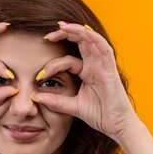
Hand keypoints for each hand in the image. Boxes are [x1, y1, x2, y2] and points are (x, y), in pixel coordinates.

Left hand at [32, 22, 138, 143]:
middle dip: (64, 35)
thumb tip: (35, 97)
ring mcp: (103, 65)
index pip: (68, 59)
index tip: (39, 75)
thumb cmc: (100, 115)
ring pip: (91, 39)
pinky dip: (92, 37)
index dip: (53, 64)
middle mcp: (95, 65)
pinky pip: (103, 47)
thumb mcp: (72, 106)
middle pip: (80, 42)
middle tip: (47, 36)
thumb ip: (56, 101)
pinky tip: (81, 31)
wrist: (117, 126)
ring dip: (76, 30)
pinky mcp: (110, 68)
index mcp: (87, 72)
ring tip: (61, 27)